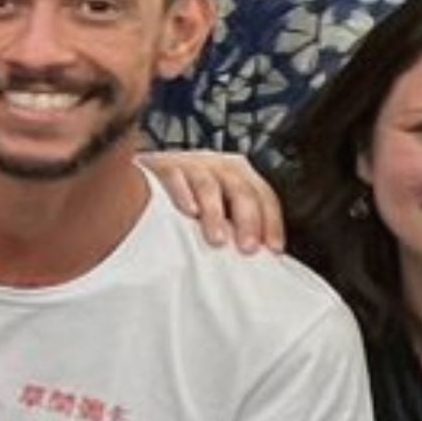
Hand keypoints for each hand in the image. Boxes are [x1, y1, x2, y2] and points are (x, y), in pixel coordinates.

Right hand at [143, 150, 285, 253]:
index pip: (264, 196)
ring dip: (215, 214)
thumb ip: (235, 225)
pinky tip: (189, 212)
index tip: (272, 249)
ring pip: (209, 186)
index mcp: (239, 175)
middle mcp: (218, 166)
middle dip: (248, 221)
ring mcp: (191, 164)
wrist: (149, 174)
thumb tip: (257, 256)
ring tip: (217, 240)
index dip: (271, 223)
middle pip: (241, 190)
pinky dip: (184, 195)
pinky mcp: (164, 165)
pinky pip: (176, 177)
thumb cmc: (189, 198)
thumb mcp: (219, 207)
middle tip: (247, 248)